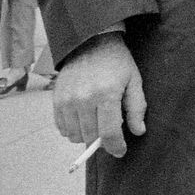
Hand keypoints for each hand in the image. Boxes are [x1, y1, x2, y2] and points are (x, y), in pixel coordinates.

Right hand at [53, 32, 145, 158]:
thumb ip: (137, 108)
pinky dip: (72, 129)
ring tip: (96, 121)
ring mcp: (67, 100)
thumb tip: (138, 132)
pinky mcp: (56, 100)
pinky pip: (62, 128)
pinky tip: (83, 118)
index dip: (116, 147)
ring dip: (86, 135)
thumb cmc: (117, 63)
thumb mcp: (134, 81)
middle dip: (102, 140)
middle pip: (90, 137)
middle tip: (110, 129)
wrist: (91, 42)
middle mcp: (83, 99)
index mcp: (106, 94)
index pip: (108, 133)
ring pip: (74, 136)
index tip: (120, 151)